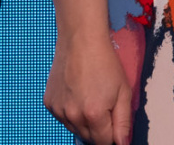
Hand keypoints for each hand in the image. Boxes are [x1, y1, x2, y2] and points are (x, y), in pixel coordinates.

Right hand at [44, 29, 132, 143]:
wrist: (81, 40)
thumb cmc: (105, 63)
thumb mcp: (124, 91)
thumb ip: (123, 122)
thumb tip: (122, 144)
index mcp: (94, 115)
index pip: (104, 143)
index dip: (112, 135)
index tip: (114, 123)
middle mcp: (73, 116)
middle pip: (88, 138)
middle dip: (99, 129)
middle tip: (105, 106)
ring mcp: (59, 110)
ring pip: (75, 129)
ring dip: (84, 122)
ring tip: (91, 97)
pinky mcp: (49, 103)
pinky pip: (63, 117)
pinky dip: (71, 112)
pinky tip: (78, 94)